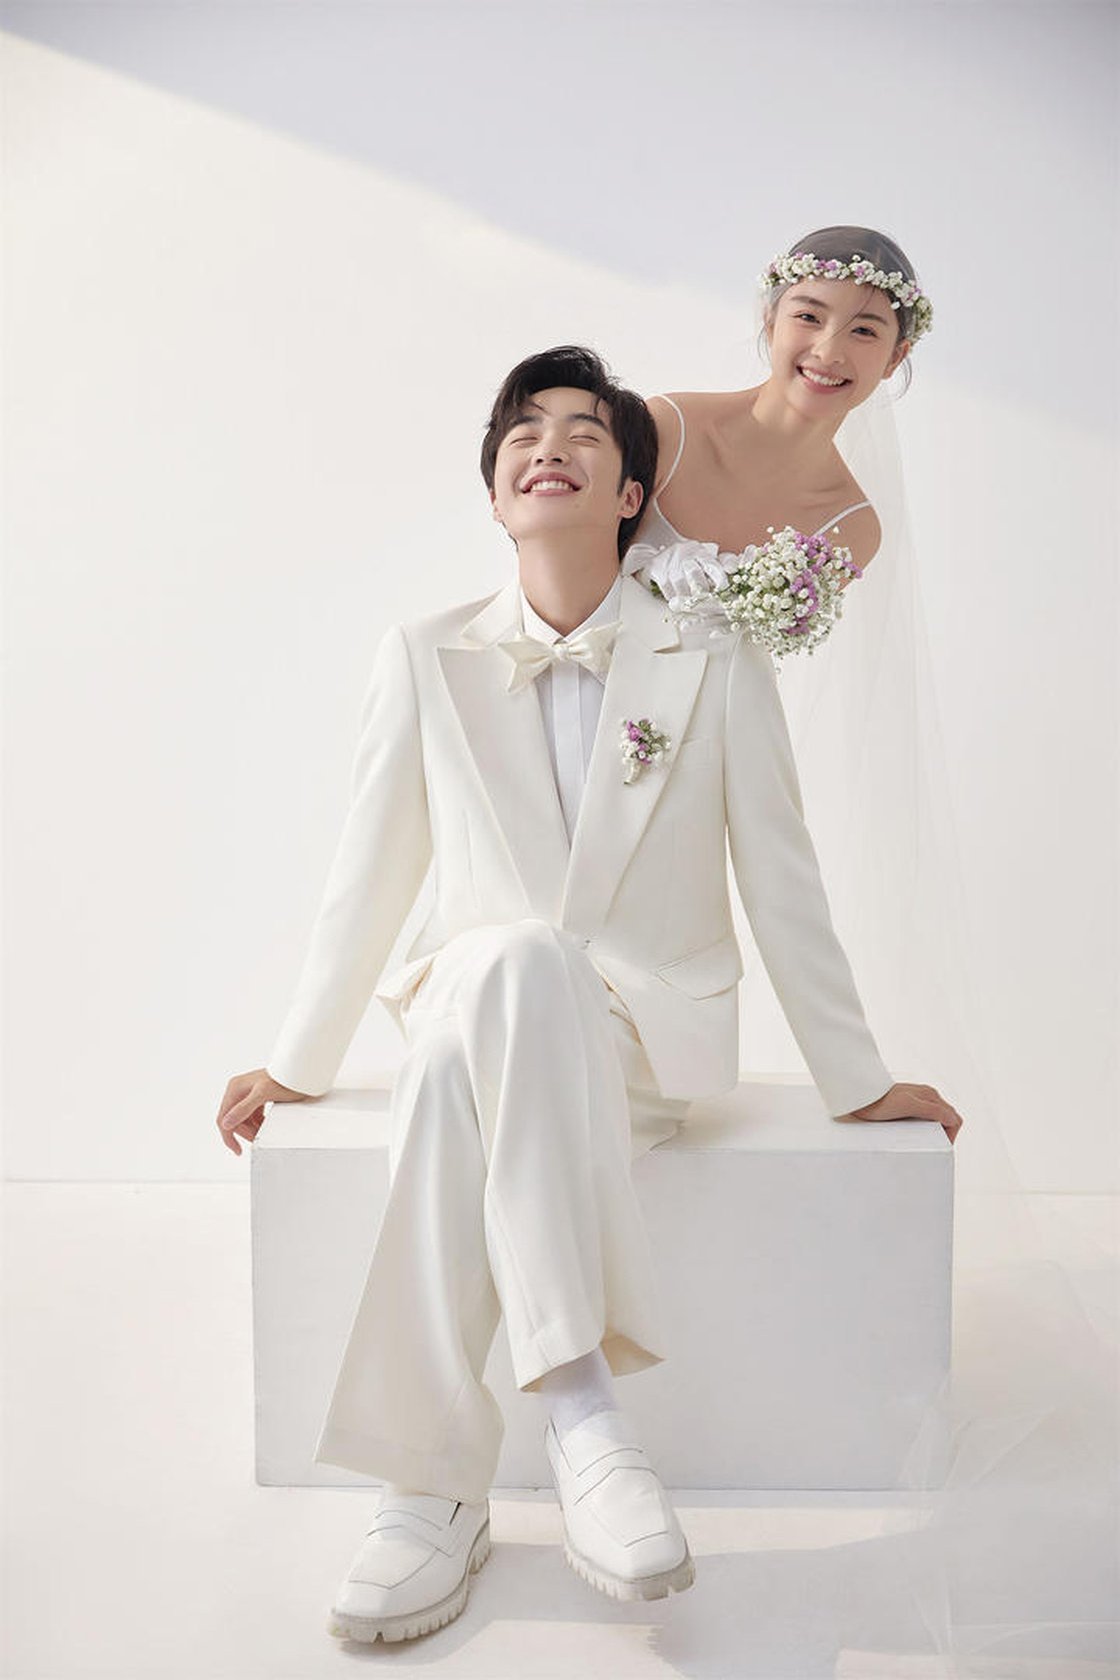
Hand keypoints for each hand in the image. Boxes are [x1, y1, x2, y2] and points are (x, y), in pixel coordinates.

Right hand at [216, 1067, 313, 1156]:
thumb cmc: (284, 1079)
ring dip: (252, 1129)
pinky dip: (258, 1123)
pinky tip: (265, 1127)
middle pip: (234, 1120)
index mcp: (235, 1088)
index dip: (229, 1136)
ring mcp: (248, 1093)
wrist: (301, 1072)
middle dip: (245, 1133)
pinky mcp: (258, 1097)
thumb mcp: (263, 1094)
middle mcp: (238, 1090)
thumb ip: (244, 1108)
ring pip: (244, 1119)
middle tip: (256, 1141)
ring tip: (262, 1135)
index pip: (223, 1118)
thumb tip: (226, 1123)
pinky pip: (253, 1115)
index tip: (238, 1150)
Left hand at [846, 1081, 963, 1144]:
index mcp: (931, 1096)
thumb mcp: (909, 1106)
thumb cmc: (880, 1101)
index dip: (952, 1136)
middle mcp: (926, 1096)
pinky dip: (921, 1128)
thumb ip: (932, 1110)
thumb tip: (953, 1119)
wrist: (858, 1096)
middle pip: (945, 1119)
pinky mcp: (905, 1105)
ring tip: (921, 1142)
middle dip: (944, 1134)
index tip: (941, 1147)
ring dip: (932, 1131)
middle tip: (931, 1147)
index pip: (954, 1119)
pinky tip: (911, 1135)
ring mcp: (916, 1100)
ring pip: (934, 1119)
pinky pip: (921, 1118)